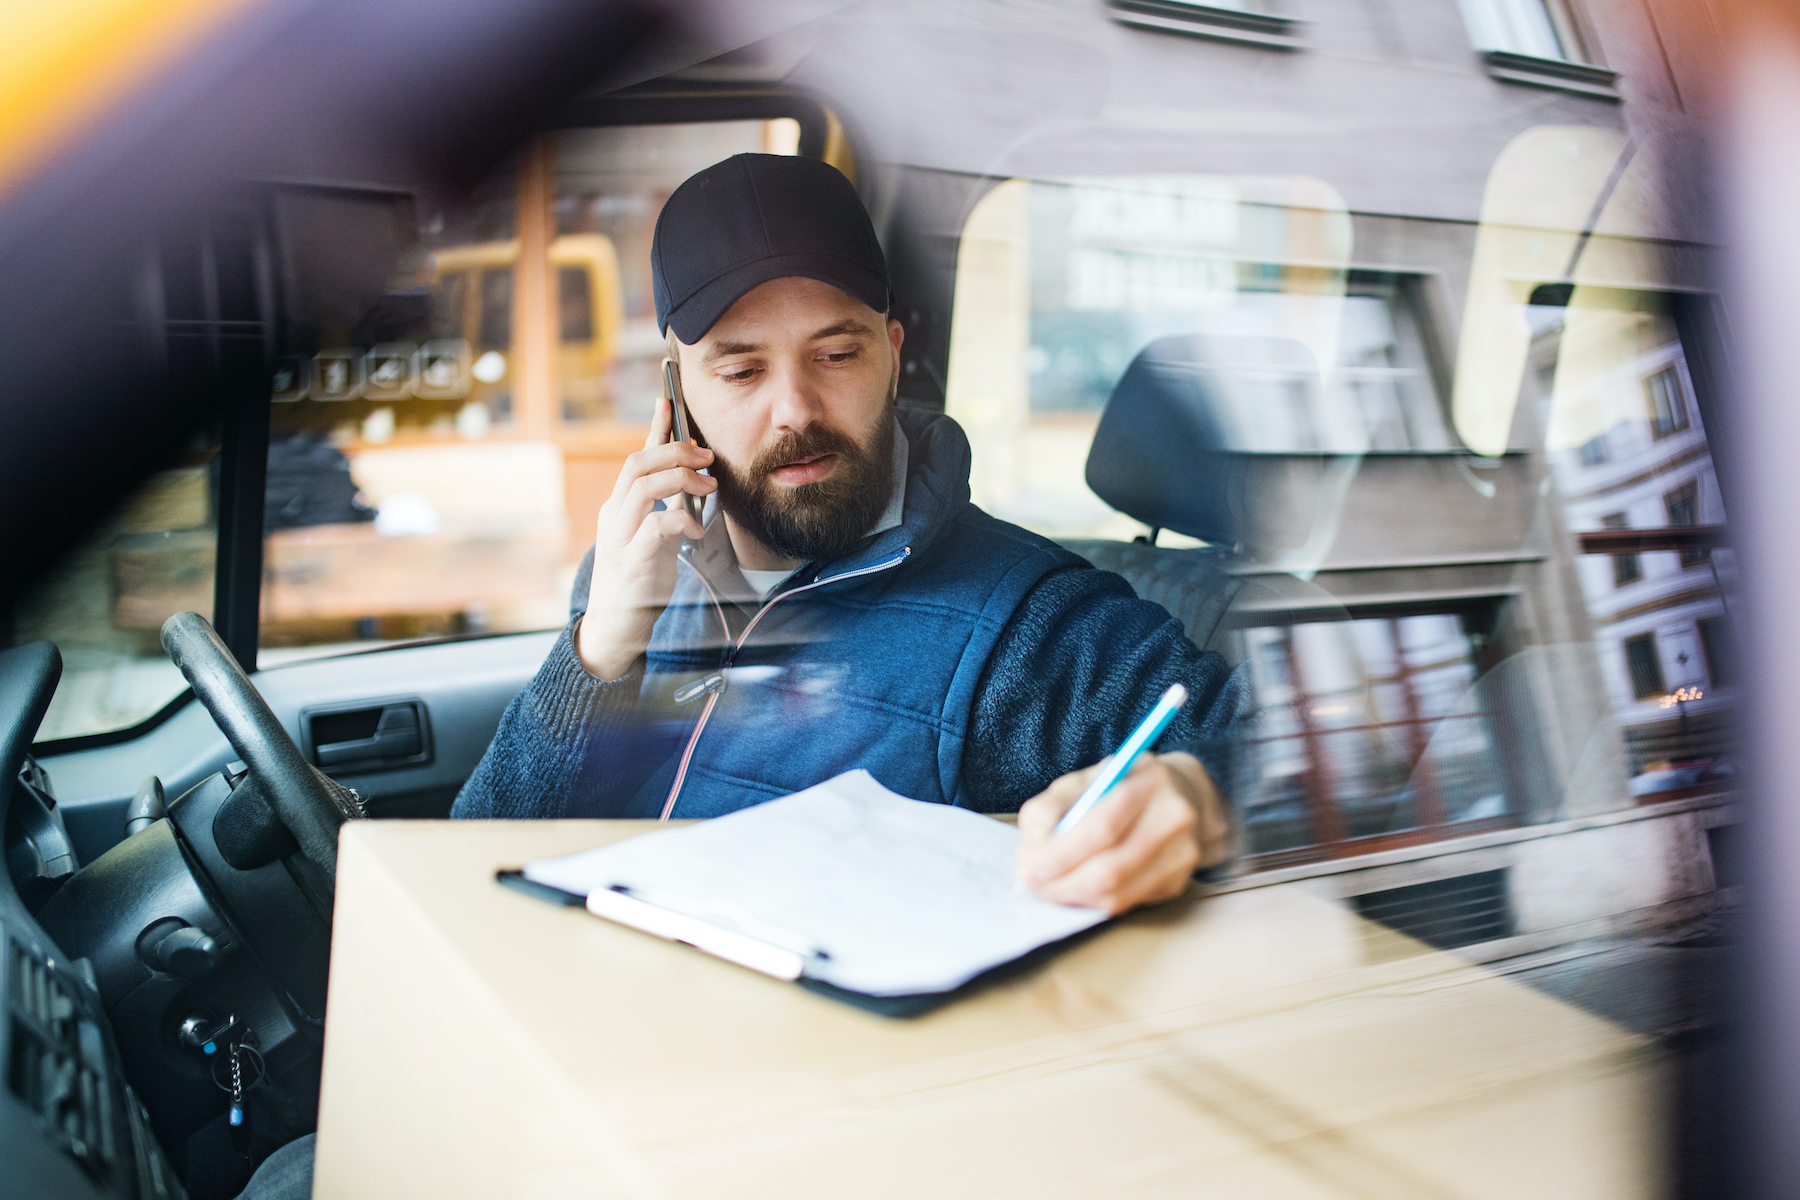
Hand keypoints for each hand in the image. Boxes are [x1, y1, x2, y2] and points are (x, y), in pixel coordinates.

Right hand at [576, 395, 716, 678]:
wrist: (617, 626)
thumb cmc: (640, 580)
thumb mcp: (655, 538)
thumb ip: (668, 510)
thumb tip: (694, 482)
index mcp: (620, 506)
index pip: (636, 457)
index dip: (654, 428)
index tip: (669, 400)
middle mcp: (614, 516)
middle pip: (637, 465)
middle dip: (675, 451)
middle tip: (707, 456)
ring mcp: (619, 538)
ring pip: (643, 488)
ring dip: (680, 479)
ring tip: (708, 485)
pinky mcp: (631, 562)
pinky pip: (655, 528)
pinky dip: (680, 522)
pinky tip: (696, 530)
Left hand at [1016, 752, 1229, 914]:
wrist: (1182, 796)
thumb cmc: (1120, 787)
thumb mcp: (1083, 780)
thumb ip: (1051, 808)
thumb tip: (1033, 850)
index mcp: (1149, 780)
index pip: (1103, 826)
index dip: (1061, 853)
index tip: (1029, 865)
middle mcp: (1174, 817)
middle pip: (1112, 868)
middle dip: (1062, 883)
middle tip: (1033, 884)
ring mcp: (1182, 854)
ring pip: (1118, 894)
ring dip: (1074, 897)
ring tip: (1049, 887)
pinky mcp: (1178, 882)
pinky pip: (1125, 903)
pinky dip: (1092, 901)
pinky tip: (1077, 888)